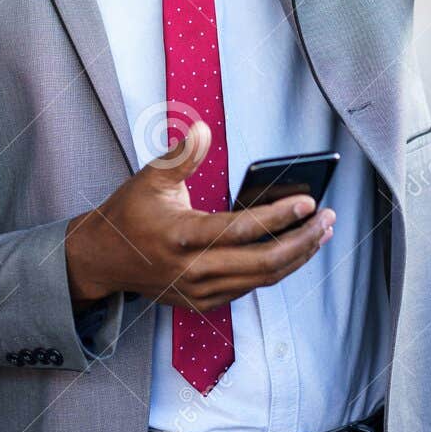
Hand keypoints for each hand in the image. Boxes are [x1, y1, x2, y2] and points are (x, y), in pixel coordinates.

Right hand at [65, 120, 335, 311]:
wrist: (102, 260)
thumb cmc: (128, 214)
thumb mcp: (150, 178)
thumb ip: (181, 155)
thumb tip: (204, 130)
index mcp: (182, 236)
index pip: (242, 230)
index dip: (279, 217)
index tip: (308, 202)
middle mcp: (193, 270)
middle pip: (263, 263)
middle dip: (302, 241)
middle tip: (328, 220)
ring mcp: (199, 291)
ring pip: (261, 279)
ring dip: (296, 257)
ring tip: (321, 233)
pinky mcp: (202, 301)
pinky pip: (249, 287)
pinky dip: (276, 269)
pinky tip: (294, 250)